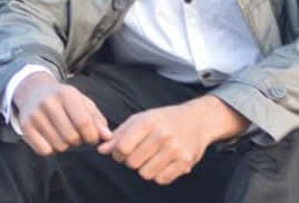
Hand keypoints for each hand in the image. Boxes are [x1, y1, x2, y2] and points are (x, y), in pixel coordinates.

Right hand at [13, 71, 111, 155]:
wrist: (34, 91)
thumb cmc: (64, 99)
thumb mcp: (82, 102)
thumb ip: (97, 118)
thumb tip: (107, 136)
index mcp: (67, 94)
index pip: (83, 122)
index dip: (92, 135)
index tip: (92, 137)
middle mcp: (49, 103)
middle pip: (71, 137)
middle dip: (78, 140)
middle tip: (76, 133)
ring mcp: (35, 115)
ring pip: (59, 146)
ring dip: (65, 145)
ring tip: (64, 133)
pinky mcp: (25, 127)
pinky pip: (44, 151)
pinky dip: (52, 149)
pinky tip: (52, 138)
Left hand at [97, 95, 248, 184]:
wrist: (197, 120)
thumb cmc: (165, 119)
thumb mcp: (142, 119)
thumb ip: (120, 134)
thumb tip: (102, 149)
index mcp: (149, 121)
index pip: (122, 146)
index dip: (118, 152)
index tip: (123, 149)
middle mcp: (162, 135)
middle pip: (132, 163)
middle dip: (132, 160)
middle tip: (140, 152)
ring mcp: (175, 149)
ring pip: (145, 174)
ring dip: (146, 168)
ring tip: (153, 156)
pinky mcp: (184, 163)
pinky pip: (161, 180)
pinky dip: (159, 174)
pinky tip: (164, 161)